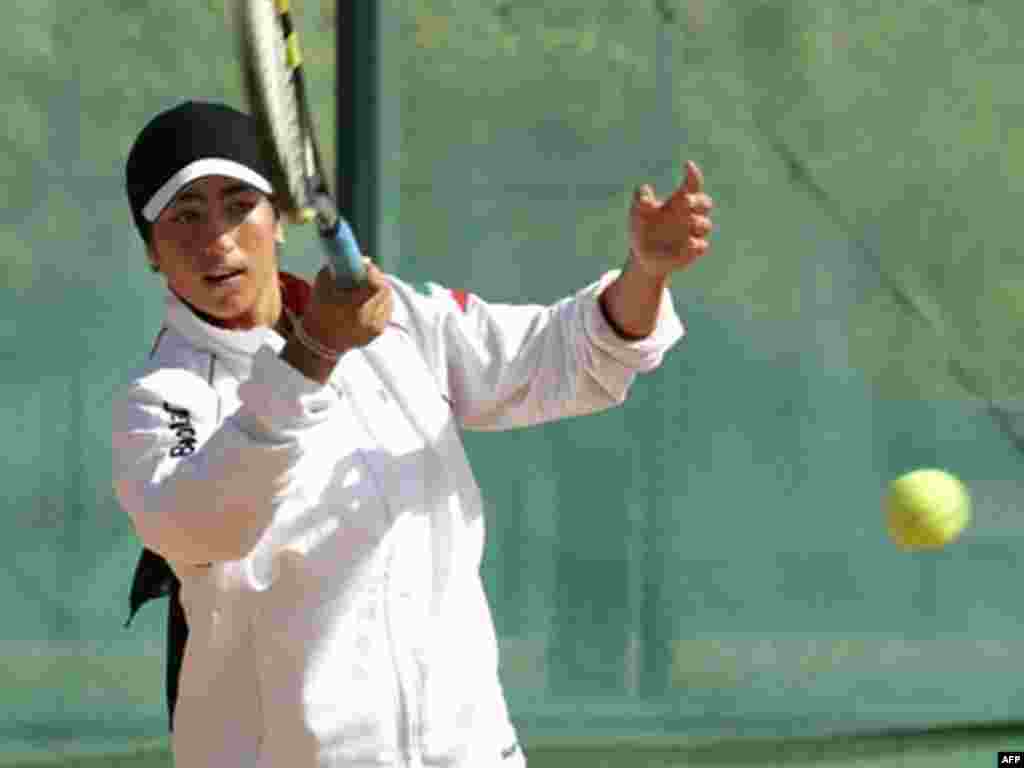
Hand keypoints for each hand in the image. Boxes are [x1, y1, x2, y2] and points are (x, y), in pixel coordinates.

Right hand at [302, 261, 393, 355]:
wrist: (320, 341)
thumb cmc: (320, 310)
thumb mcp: (322, 285)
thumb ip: (338, 267)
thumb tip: (364, 259)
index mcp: (354, 308)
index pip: (377, 286)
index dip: (374, 273)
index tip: (366, 266)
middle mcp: (368, 320)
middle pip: (385, 292)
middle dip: (378, 279)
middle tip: (369, 274)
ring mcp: (375, 328)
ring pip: (388, 302)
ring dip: (381, 291)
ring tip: (368, 287)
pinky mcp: (378, 333)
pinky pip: (386, 312)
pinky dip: (381, 303)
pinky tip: (370, 300)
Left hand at [629, 160, 713, 277]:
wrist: (642, 257)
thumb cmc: (642, 230)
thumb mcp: (637, 214)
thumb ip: (641, 200)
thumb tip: (644, 189)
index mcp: (678, 202)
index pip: (692, 185)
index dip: (693, 174)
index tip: (688, 165)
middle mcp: (689, 215)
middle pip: (705, 203)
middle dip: (698, 201)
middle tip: (686, 200)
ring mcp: (693, 233)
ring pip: (705, 225)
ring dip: (698, 222)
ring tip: (689, 222)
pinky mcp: (693, 251)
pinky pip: (701, 246)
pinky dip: (695, 245)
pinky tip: (688, 245)